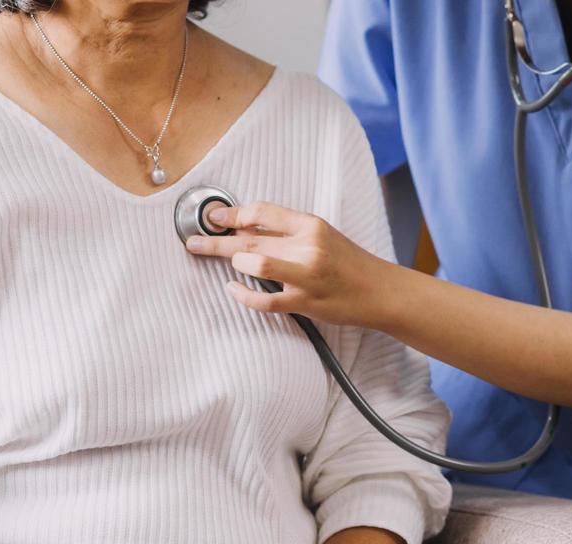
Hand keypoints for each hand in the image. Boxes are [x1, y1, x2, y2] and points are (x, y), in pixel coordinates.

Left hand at [184, 202, 392, 326]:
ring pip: (255, 265)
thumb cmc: (347, 263)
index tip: (214, 217)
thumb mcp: (321, 235)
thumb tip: (244, 228)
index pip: (262, 212)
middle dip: (216, 241)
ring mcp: (305, 276)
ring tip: (229, 265)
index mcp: (310, 224)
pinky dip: (243, 295)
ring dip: (236, 264)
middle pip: (251, 240)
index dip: (232, 213)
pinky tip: (233, 289)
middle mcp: (307, 247)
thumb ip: (286, 231)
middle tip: (193, 243)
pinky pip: (264, 301)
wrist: (377, 291)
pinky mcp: (304, 303)